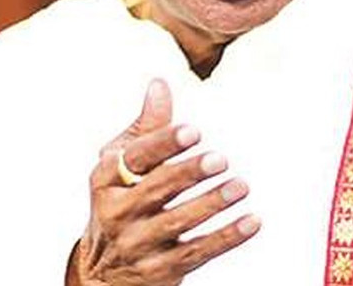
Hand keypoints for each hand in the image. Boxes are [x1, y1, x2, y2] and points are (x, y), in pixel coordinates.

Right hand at [67, 79, 259, 285]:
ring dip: (212, 204)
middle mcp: (117, 212)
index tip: (194, 130)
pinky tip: (250, 221)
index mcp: (106, 179)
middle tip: (219, 159)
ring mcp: (137, 244)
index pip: (137, 157)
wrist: (102, 272)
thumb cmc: (120, 202)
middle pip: (156, 190)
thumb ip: (147, 127)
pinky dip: (226, 237)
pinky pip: (197, 252)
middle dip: (188, 173)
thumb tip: (160, 85)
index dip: (165, 143)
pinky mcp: (160, 269)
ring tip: (240, 186)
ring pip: (178, 222)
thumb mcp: (122, 164)